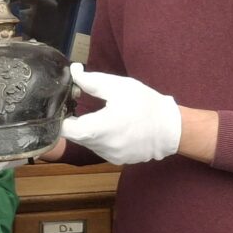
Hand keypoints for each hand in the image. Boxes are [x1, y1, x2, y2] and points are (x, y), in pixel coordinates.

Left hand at [58, 64, 180, 164]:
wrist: (171, 128)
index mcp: (98, 128)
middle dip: (75, 122)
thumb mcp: (119, 86)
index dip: (61, 117)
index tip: (65, 105)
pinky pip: (100, 149)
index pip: (64, 130)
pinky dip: (101, 139)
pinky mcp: (116, 160)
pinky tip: (114, 127)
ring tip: (103, 116)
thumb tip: (74, 71)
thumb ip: (92, 81)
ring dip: (88, 130)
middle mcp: (100, 147)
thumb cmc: (145, 104)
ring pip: (87, 143)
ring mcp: (108, 156)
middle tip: (83, 106)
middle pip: (75, 136)